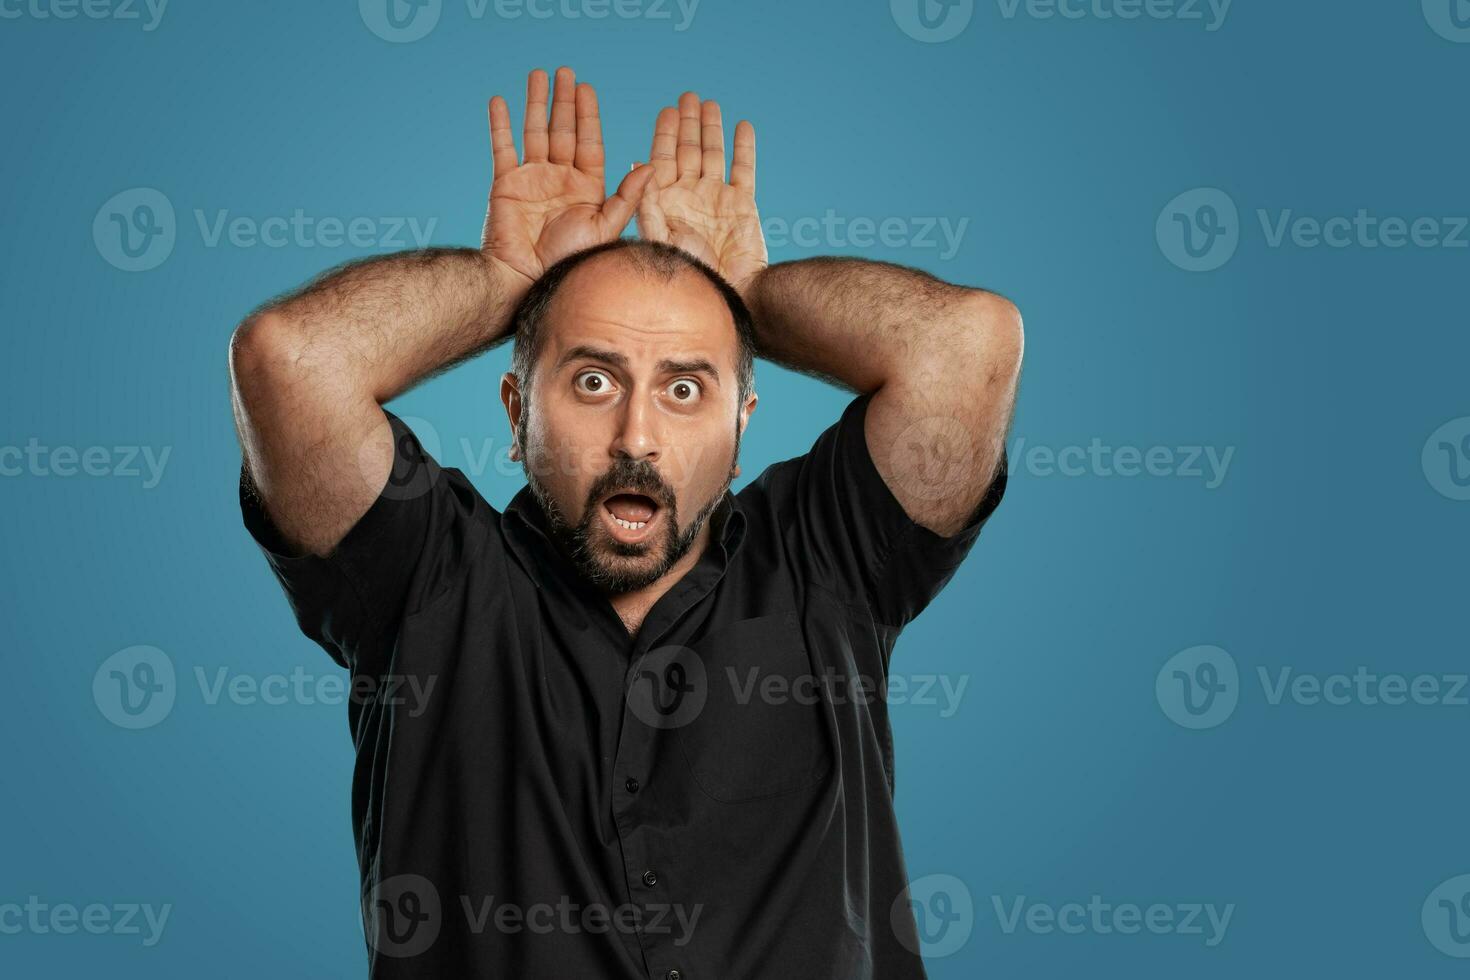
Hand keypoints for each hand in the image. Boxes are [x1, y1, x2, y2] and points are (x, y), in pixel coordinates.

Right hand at [482, 67, 654, 284]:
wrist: (529, 279)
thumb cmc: (570, 261)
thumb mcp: (606, 227)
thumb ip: (627, 197)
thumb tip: (650, 167)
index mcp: (586, 188)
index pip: (589, 142)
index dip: (588, 115)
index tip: (587, 89)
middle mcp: (559, 179)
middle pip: (562, 130)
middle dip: (564, 101)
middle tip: (565, 71)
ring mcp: (532, 179)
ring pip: (535, 131)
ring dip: (535, 103)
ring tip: (538, 74)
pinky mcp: (506, 183)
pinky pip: (502, 147)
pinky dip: (500, 125)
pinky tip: (500, 102)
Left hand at [636, 92, 766, 296]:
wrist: (728, 291)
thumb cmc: (689, 273)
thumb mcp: (658, 237)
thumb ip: (647, 202)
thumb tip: (634, 165)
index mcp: (667, 201)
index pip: (664, 158)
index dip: (665, 133)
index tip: (667, 110)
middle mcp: (691, 196)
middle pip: (688, 150)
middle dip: (688, 123)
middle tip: (688, 97)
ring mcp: (718, 198)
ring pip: (714, 154)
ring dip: (711, 129)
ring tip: (710, 105)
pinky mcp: (743, 203)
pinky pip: (744, 169)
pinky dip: (744, 147)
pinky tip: (742, 126)